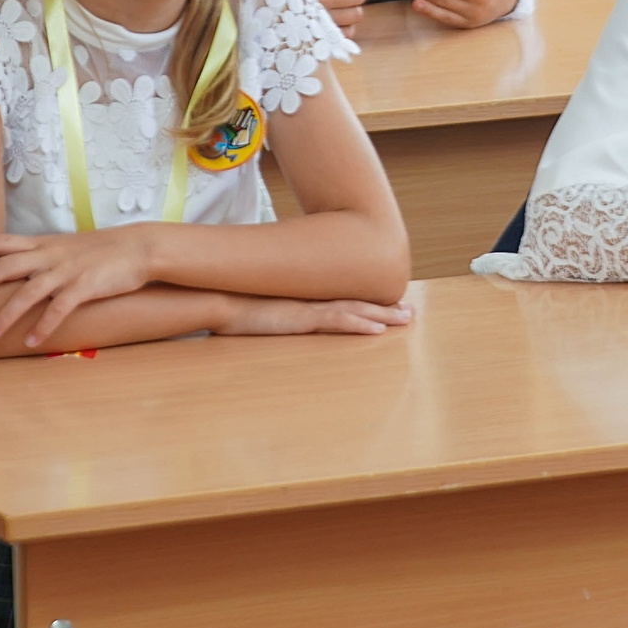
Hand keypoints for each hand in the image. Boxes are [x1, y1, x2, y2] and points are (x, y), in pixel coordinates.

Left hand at [0, 228, 154, 347]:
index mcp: (43, 244)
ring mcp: (67, 271)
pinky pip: (60, 308)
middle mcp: (50, 255)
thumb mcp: (66, 247)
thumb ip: (40, 258)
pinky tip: (32, 341)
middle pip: (6, 266)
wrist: (138, 248)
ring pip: (29, 291)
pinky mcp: (86, 286)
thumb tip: (15, 271)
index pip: (3, 242)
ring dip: (6, 314)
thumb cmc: (100, 251)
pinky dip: (45, 325)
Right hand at [213, 295, 414, 336]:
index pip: (342, 299)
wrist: (217, 299)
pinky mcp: (301, 318)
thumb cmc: (233, 305)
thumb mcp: (261, 310)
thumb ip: (275, 312)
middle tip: (410, 310)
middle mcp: (311, 300)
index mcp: (304, 299)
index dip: (367, 302)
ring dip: (383, 315)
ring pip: (355, 309)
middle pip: (357, 301)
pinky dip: (360, 323)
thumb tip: (278, 316)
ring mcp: (308, 307)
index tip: (388, 304)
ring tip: (407, 318)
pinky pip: (337, 321)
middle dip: (385, 306)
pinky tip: (380, 329)